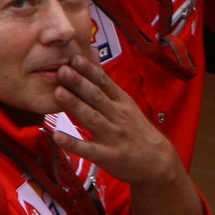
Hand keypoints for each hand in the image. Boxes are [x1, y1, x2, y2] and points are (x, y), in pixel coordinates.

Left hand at [50, 53, 183, 188]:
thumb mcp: (125, 103)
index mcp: (121, 102)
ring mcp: (114, 136)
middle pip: (97, 97)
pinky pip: (89, 149)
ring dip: (76, 106)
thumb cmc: (136, 129)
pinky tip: (57, 135)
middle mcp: (118, 116)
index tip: (74, 58)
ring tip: (59, 93)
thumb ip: (105, 81)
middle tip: (63, 70)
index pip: (104, 83)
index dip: (89, 70)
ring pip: (93, 118)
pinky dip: (73, 143)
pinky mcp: (109, 156)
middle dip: (79, 83)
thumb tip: (92, 54)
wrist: (157, 160)